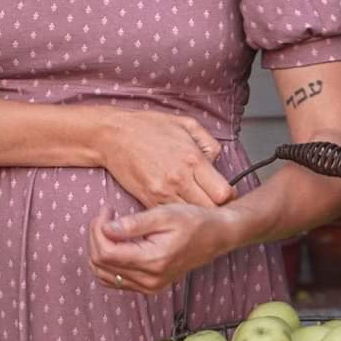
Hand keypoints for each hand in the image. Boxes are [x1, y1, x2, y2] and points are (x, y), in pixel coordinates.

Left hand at [88, 201, 232, 293]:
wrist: (216, 237)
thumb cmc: (193, 221)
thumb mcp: (164, 215)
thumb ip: (133, 224)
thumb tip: (106, 229)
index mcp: (152, 261)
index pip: (106, 253)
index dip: (97, 230)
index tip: (107, 211)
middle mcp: (149, 280)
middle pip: (100, 264)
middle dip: (96, 237)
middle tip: (107, 216)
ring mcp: (148, 287)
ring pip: (103, 275)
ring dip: (99, 250)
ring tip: (110, 228)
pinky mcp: (148, 287)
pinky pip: (115, 280)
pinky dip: (107, 263)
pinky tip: (116, 244)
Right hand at [98, 109, 236, 208]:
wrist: (112, 135)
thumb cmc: (147, 127)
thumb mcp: (185, 123)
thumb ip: (208, 142)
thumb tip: (216, 161)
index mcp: (193, 160)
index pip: (224, 193)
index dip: (228, 196)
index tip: (223, 193)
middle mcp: (180, 179)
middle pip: (210, 210)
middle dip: (214, 208)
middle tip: (210, 202)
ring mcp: (162, 192)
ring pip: (189, 217)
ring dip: (193, 213)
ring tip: (192, 204)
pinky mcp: (147, 200)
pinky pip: (168, 216)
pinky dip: (174, 214)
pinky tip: (175, 204)